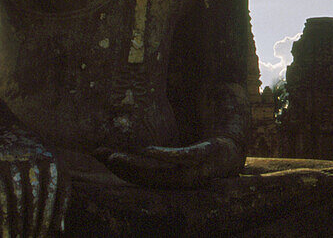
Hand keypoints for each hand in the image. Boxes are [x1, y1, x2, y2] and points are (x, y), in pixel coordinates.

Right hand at [0, 130, 69, 237]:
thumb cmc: (23, 151)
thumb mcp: (44, 161)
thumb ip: (55, 190)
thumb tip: (61, 228)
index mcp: (53, 158)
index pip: (62, 190)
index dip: (58, 213)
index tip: (54, 232)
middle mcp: (37, 158)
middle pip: (41, 198)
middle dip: (39, 224)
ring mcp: (15, 161)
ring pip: (22, 200)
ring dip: (21, 225)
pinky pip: (2, 197)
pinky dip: (4, 219)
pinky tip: (5, 234)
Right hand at [94, 137, 241, 187]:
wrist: (232, 148)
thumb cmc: (201, 154)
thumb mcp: (176, 157)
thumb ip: (154, 157)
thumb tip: (128, 149)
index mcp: (169, 182)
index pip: (138, 180)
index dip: (117, 171)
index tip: (99, 155)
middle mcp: (179, 182)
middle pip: (144, 179)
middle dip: (120, 169)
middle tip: (101, 156)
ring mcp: (193, 171)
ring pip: (159, 173)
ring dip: (135, 165)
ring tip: (115, 157)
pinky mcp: (205, 156)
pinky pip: (182, 158)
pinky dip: (163, 156)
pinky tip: (146, 150)